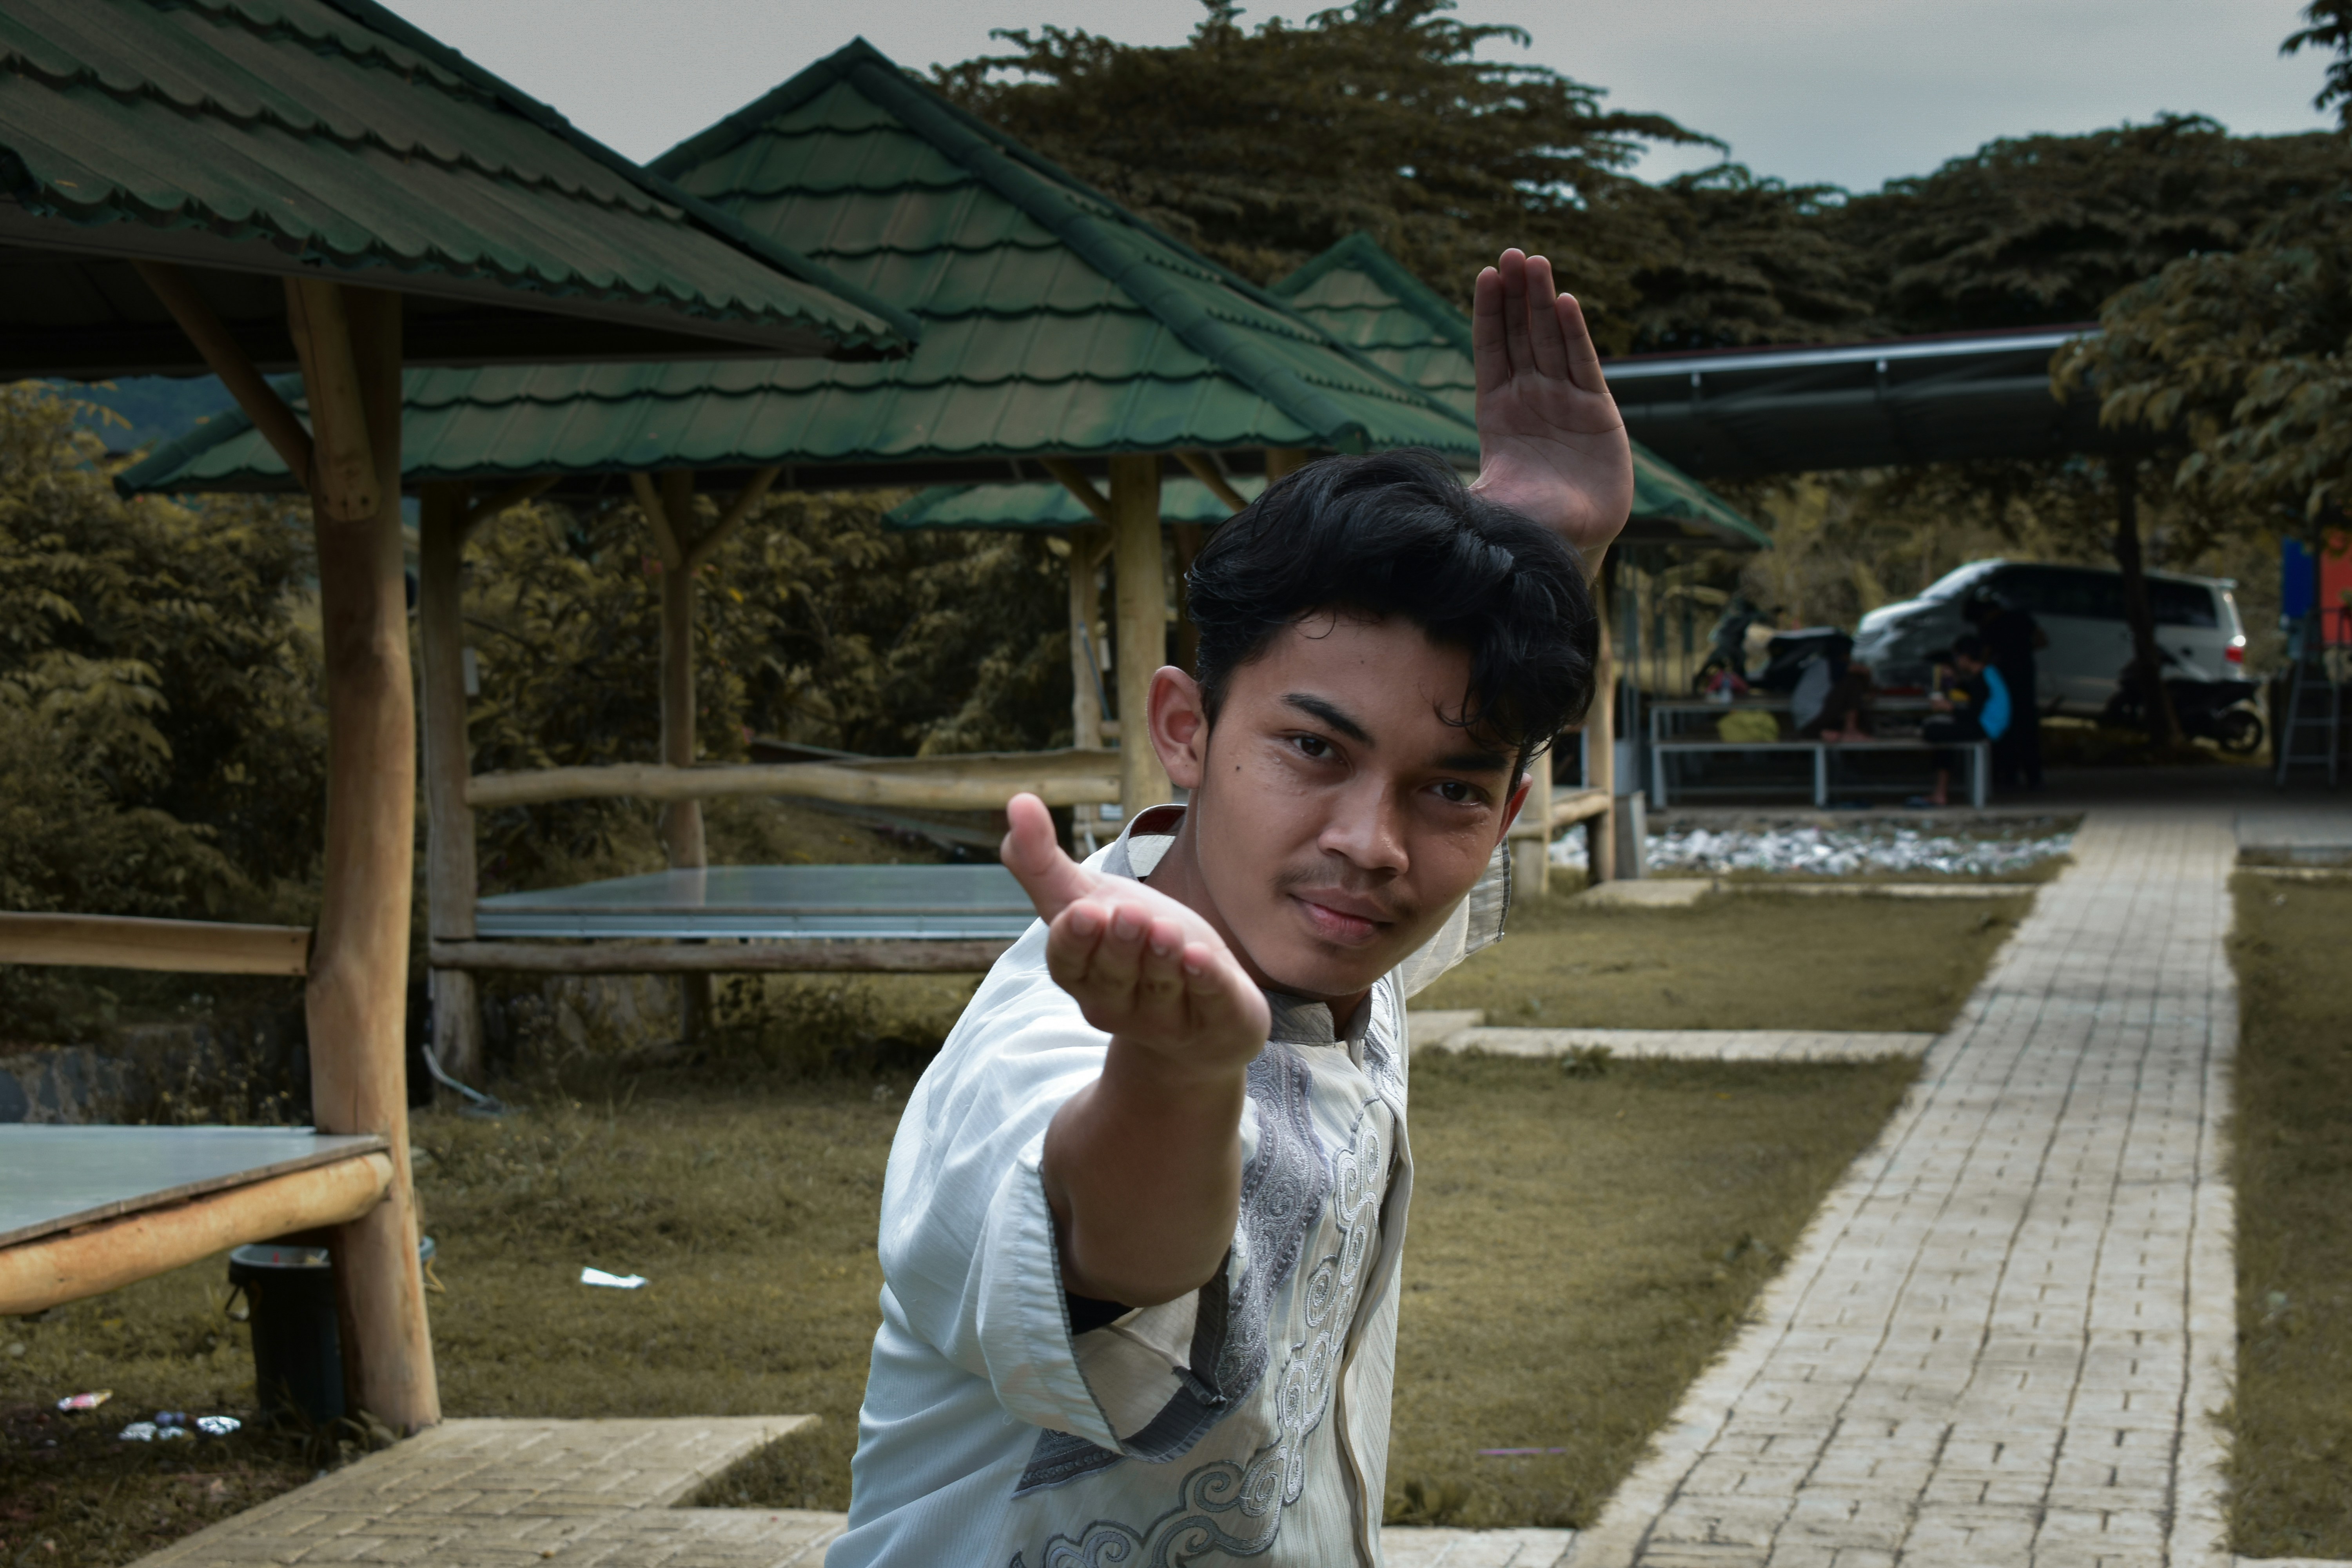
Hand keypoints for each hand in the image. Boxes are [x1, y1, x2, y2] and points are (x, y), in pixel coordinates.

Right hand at [1000, 795, 1268, 1078]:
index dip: (1075, 941)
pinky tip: (1204, 958)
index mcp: (1082, 975)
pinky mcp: (1217, 1024)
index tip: (1083, 912)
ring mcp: (1167, 1020)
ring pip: (1160, 991)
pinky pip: (1211, 1007)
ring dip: (1161, 960)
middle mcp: (1117, 1004)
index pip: (1068, 963)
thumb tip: (1017, 802)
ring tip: (1166, 928)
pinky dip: (1207, 984)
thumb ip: (1046, 863)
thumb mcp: (1089, 901)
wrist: (1198, 1010)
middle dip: (1119, 945)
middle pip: (1113, 978)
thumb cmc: (1135, 946)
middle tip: (1128, 913)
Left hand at [1468, 249, 1633, 570]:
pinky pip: (1583, 364)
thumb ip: (1451, 487)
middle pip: (1521, 335)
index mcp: (1496, 413)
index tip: (1484, 276)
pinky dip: (1574, 333)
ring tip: (1534, 262)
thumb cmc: (1520, 526)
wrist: (1567, 546)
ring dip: (1542, 300)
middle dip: (1515, 294)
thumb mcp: (1477, 501)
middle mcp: (1530, 399)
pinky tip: (1564, 301)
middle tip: (1511, 253)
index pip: (1491, 351)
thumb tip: (1403, 491)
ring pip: (1551, 340)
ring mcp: (1564, 402)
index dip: (1489, 314)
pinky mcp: (1597, 412)